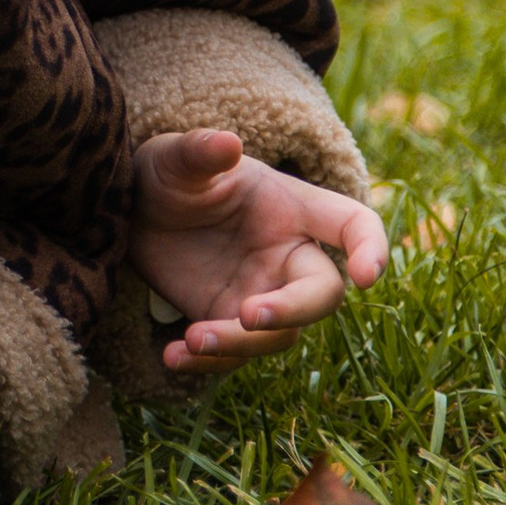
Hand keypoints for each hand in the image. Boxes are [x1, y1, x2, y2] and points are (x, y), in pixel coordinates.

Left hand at [129, 127, 388, 377]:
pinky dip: (208, 362)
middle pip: (321, 295)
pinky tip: (172, 356)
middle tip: (249, 314)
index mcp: (292, 208)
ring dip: (241, 344)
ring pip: (279, 335)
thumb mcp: (176, 157)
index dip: (371, 248)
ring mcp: (262, 292)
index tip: (367, 275)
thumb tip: (227, 142)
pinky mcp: (228, 320)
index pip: (352, 224)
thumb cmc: (170, 173)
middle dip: (294, 310)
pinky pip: (234, 354)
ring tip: (192, 339)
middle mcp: (287, 256)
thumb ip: (200, 151)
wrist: (134, 210)